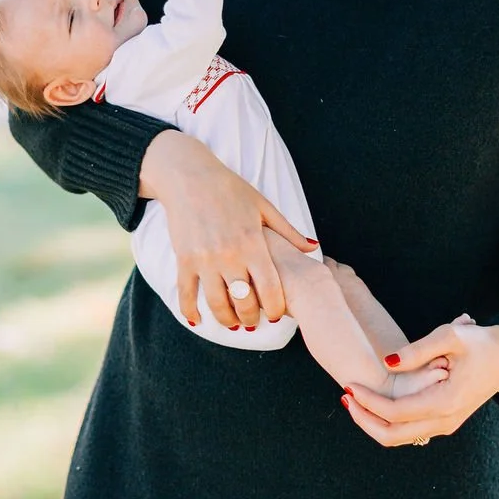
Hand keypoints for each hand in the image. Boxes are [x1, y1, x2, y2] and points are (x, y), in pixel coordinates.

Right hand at [140, 131, 317, 328]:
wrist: (190, 176)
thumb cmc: (230, 189)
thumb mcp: (264, 207)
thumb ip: (289, 232)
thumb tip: (314, 249)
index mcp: (253, 243)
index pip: (270, 288)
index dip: (275, 308)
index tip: (276, 315)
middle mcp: (229, 255)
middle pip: (244, 302)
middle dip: (251, 318)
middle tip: (254, 321)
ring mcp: (204, 259)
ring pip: (217, 303)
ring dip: (226, 319)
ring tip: (232, 323)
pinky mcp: (184, 259)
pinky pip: (186, 293)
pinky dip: (190, 310)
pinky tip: (197, 319)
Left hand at [340, 316, 498, 446]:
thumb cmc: (480, 341)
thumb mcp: (450, 336)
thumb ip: (417, 350)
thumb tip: (386, 363)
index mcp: (446, 402)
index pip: (395, 413)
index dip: (368, 401)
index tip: (349, 385)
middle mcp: (445, 421)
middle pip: (392, 436)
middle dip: (364, 419)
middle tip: (345, 396)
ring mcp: (446, 424)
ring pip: (400, 437)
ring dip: (374, 422)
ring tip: (354, 398)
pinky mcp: (445, 421)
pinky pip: (409, 429)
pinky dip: (388, 420)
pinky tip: (374, 400)